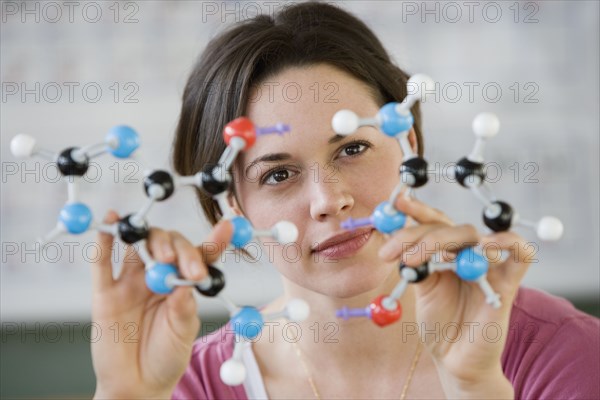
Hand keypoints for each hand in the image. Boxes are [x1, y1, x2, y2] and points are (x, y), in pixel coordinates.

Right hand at [91, 211, 232, 398]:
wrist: (136, 385)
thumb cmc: (166, 357)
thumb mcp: (183, 334)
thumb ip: (184, 309)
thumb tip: (184, 285)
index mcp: (184, 283)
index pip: (200, 255)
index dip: (213, 239)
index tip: (227, 226)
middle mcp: (158, 276)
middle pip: (167, 245)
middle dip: (177, 249)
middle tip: (182, 266)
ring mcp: (131, 282)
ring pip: (136, 246)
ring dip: (145, 237)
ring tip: (156, 250)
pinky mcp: (105, 294)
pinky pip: (102, 264)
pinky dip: (103, 242)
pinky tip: (109, 224)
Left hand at [379, 196, 528, 397]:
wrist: (454, 358)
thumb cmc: (439, 323)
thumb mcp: (418, 287)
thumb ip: (411, 260)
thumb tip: (387, 230)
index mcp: (446, 251)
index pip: (433, 221)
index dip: (416, 209)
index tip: (395, 201)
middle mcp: (467, 252)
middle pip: (446, 227)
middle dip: (414, 235)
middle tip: (390, 254)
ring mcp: (488, 265)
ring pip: (472, 234)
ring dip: (439, 240)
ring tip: (415, 260)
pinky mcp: (509, 281)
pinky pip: (521, 253)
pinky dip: (507, 242)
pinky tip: (486, 247)